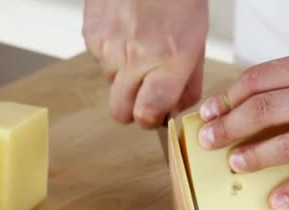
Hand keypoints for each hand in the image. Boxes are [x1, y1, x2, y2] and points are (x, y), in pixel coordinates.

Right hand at [83, 0, 207, 127]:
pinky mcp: (91, 36)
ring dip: (123, 77)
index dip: (150, 119)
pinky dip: (112, 55)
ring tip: (139, 48)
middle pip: (120, 112)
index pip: (146, 114)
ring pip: (110, 85)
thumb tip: (174, 111)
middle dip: (132, 110)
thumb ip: (187, 85)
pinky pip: (99, 61)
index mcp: (167, 62)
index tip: (155, 114)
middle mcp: (134, 58)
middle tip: (145, 92)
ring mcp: (108, 48)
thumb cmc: (179, 1)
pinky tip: (127, 34)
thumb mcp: (197, 46)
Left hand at [197, 45, 288, 209]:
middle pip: (263, 110)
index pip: (260, 79)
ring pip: (285, 144)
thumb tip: (266, 100)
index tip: (210, 109)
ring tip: (234, 165)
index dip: (229, 96)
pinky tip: (276, 201)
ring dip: (253, 157)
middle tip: (208, 139)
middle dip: (228, 127)